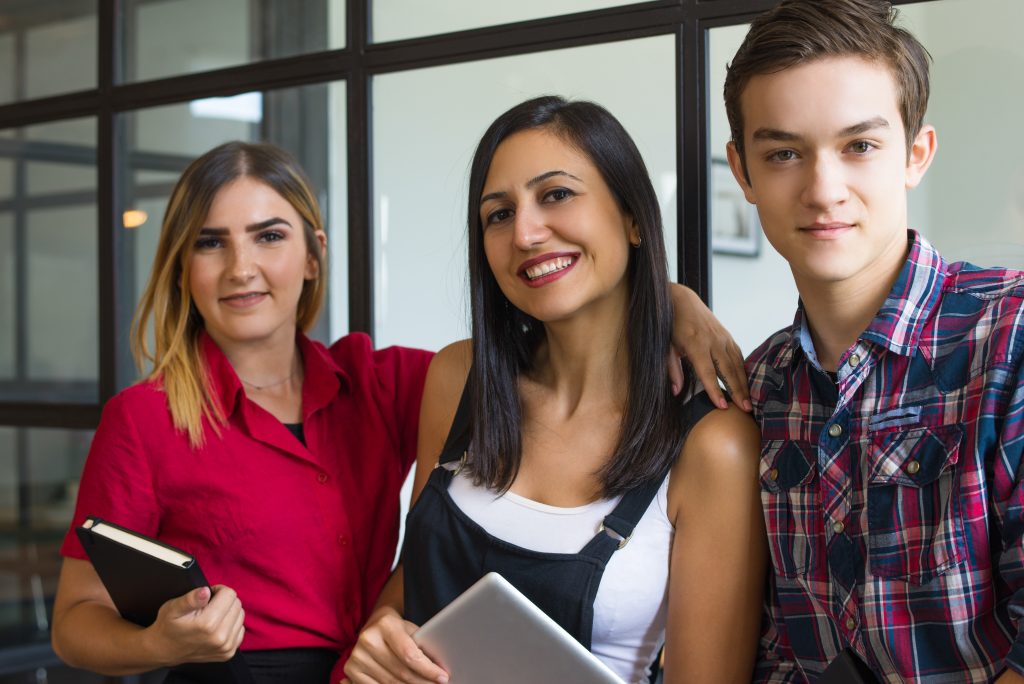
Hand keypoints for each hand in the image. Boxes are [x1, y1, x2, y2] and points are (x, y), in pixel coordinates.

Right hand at [144, 585, 244, 665]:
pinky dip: (231, 625)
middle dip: (223, 601)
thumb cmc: (169, 626)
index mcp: (207, 624)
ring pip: (240, 615)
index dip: (217, 590)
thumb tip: (205, 591)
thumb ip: (190, 599)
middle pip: (236, 604)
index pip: (229, 594)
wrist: (165, 650)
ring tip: (211, 617)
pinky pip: (240, 629)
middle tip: (207, 607)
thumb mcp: (173, 608)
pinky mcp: (228, 653)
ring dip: (228, 612)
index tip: (207, 597)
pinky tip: (217, 627)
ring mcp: (225, 647)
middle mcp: (220, 637)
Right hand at [342, 606, 447, 683]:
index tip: (443, 678)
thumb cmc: (398, 629)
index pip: (410, 655)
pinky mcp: (351, 669)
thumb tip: (440, 669)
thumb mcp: (412, 630)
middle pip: (401, 672)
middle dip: (423, 682)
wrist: (374, 625)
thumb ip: (422, 647)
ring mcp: (357, 656)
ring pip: (390, 683)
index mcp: (386, 625)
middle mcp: (368, 639)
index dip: (428, 670)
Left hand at [669, 284, 750, 410]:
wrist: (681, 300)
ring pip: (737, 363)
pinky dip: (743, 370)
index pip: (707, 372)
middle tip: (746, 409)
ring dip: (744, 383)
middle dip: (737, 391)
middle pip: (728, 370)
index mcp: (695, 344)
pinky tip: (746, 383)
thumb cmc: (671, 326)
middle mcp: (713, 340)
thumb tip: (676, 392)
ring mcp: (723, 337)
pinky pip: (738, 355)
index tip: (723, 406)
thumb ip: (672, 369)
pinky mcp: (727, 335)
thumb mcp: (666, 347)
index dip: (715, 390)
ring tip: (749, 402)